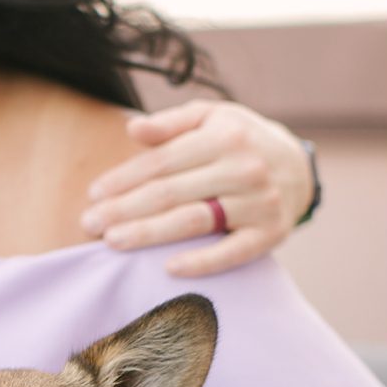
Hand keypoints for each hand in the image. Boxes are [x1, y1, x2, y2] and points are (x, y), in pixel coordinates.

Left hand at [81, 100, 312, 275]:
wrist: (297, 166)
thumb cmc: (237, 140)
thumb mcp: (209, 118)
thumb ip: (170, 123)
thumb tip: (132, 128)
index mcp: (224, 137)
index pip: (161, 162)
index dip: (123, 179)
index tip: (93, 194)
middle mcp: (245, 169)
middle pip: (170, 193)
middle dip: (124, 209)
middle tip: (89, 224)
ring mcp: (261, 202)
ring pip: (193, 221)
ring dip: (148, 234)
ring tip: (111, 242)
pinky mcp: (272, 233)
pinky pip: (233, 252)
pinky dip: (202, 263)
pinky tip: (168, 268)